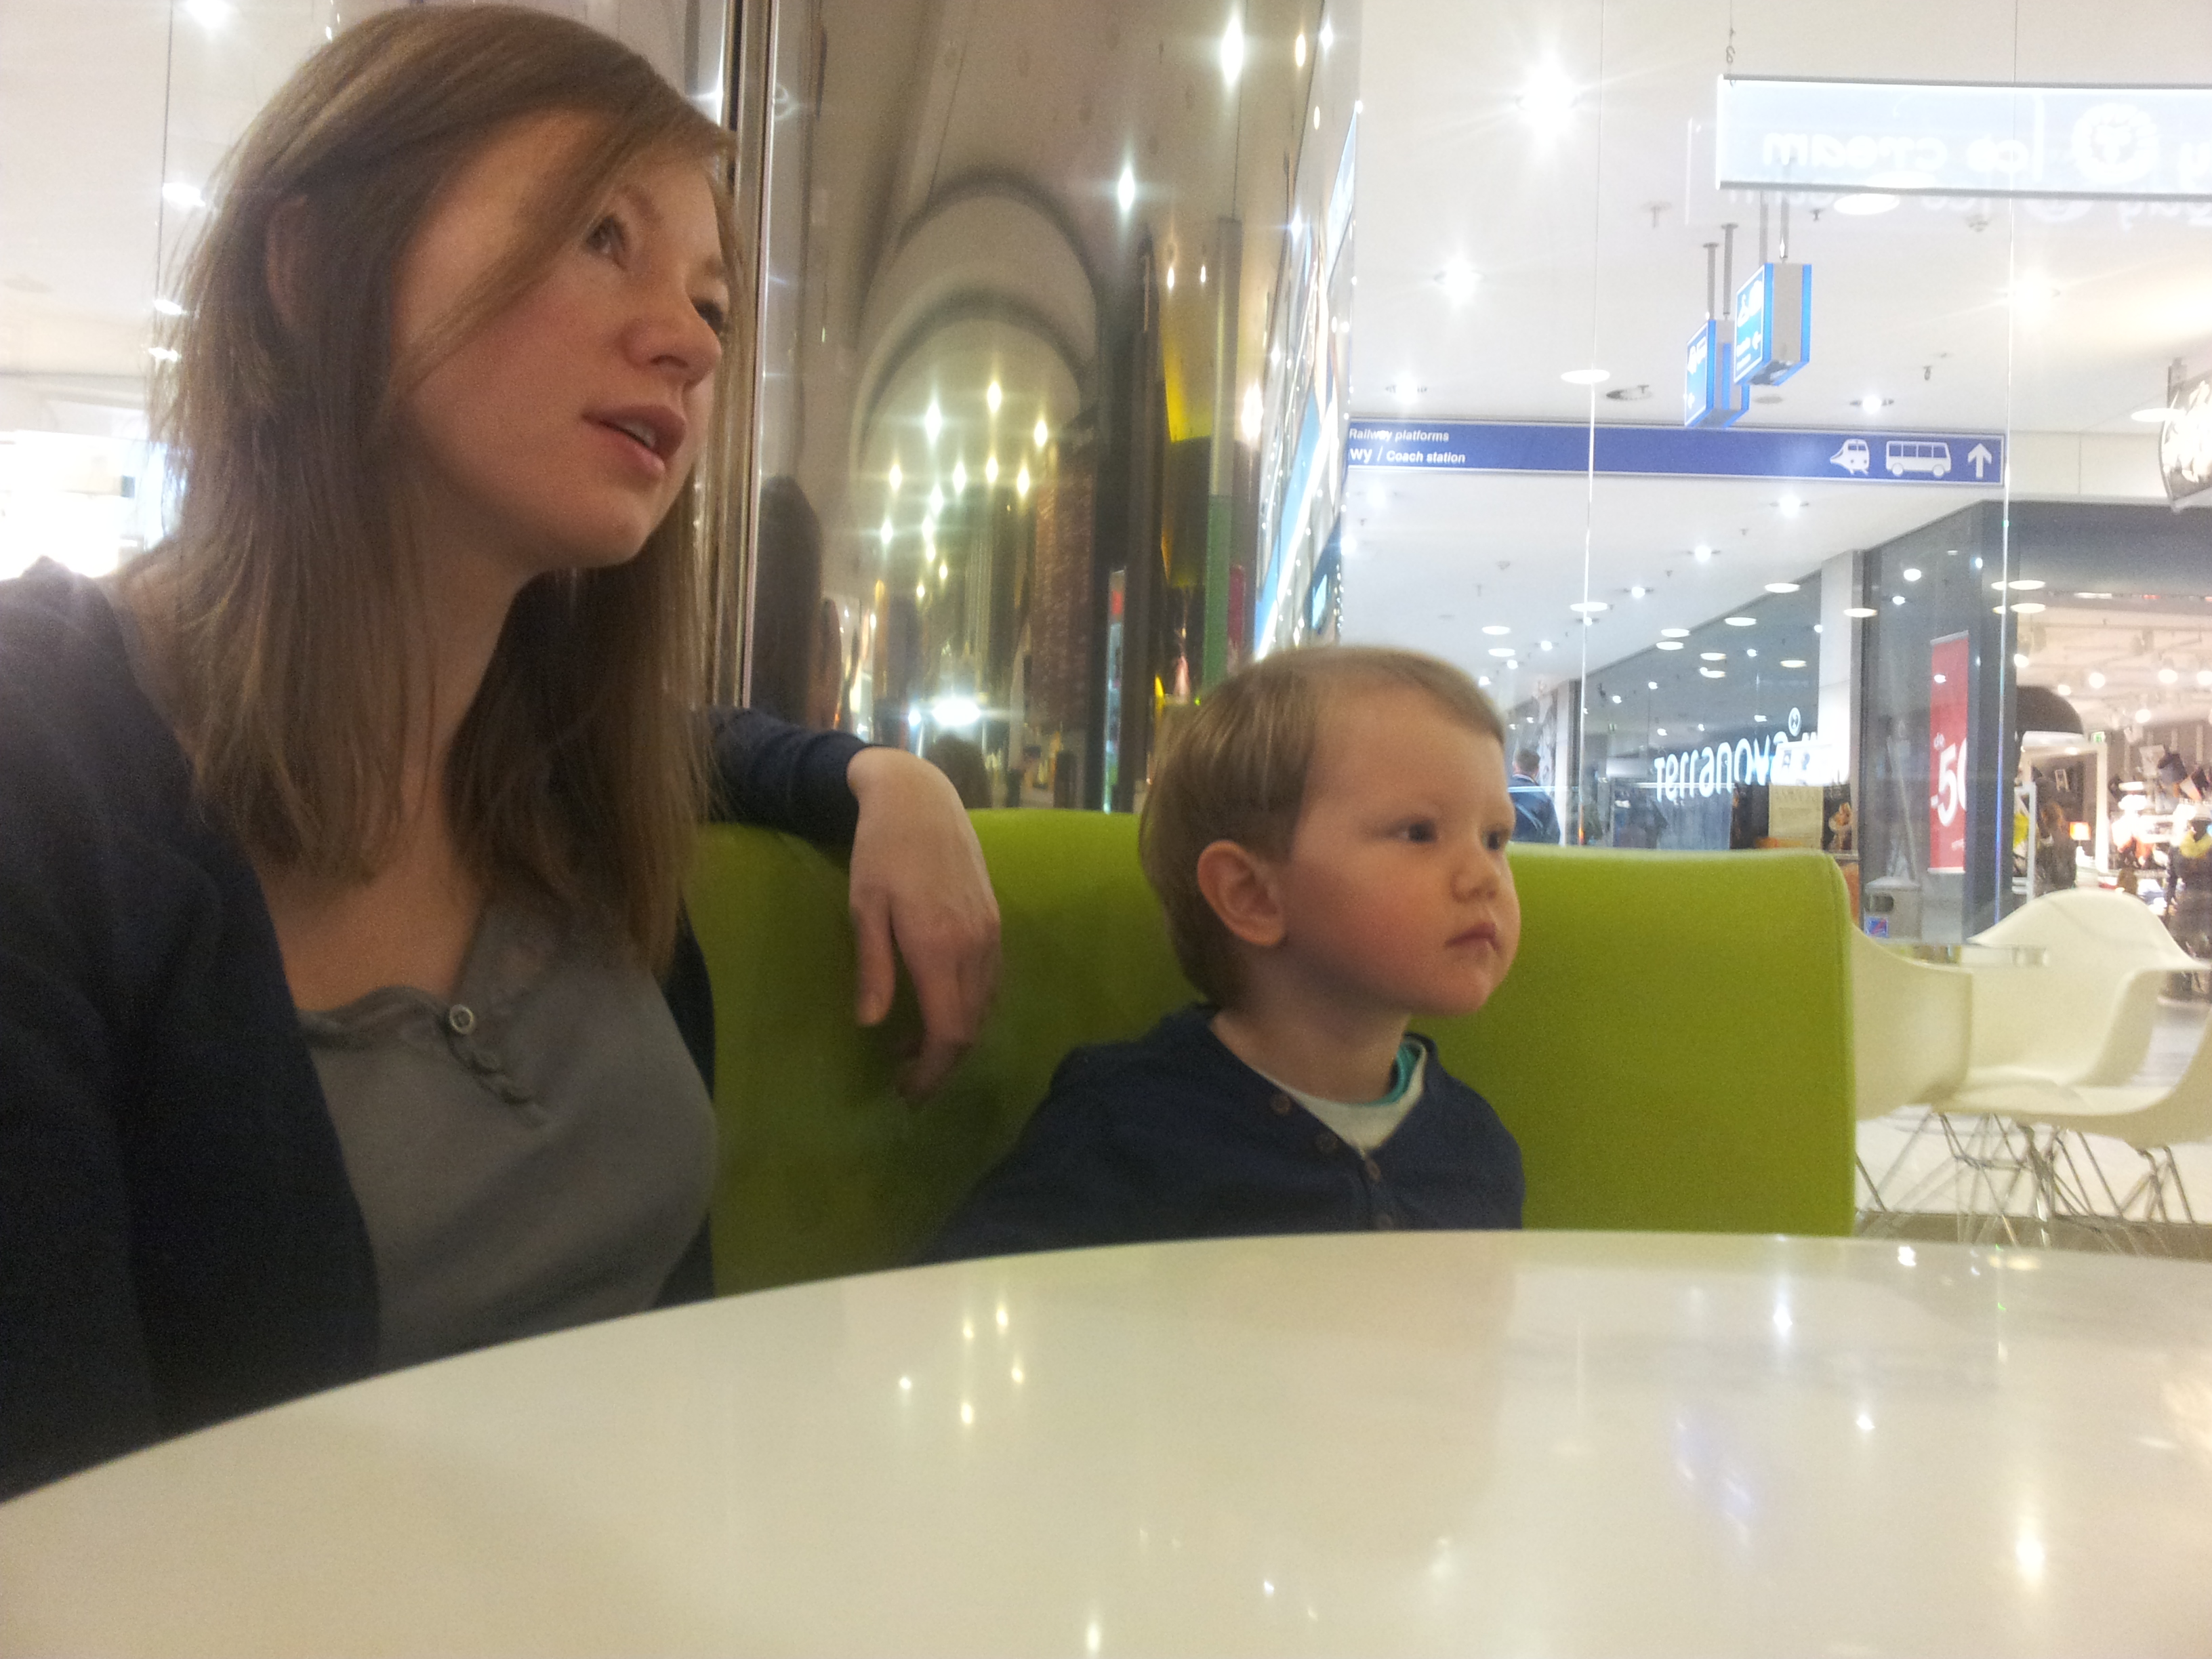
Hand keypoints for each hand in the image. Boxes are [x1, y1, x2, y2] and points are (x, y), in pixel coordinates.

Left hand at [845, 747, 1000, 1097]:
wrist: (920, 798)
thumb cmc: (880, 850)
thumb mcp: (864, 908)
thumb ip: (873, 968)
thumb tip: (871, 1024)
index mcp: (939, 948)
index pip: (950, 1033)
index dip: (932, 1072)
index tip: (907, 1092)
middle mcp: (975, 947)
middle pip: (972, 1029)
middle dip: (943, 1064)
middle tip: (907, 1080)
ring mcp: (991, 934)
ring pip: (985, 1008)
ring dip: (956, 1037)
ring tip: (914, 1046)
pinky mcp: (996, 922)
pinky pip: (991, 982)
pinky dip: (969, 1008)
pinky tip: (939, 1005)